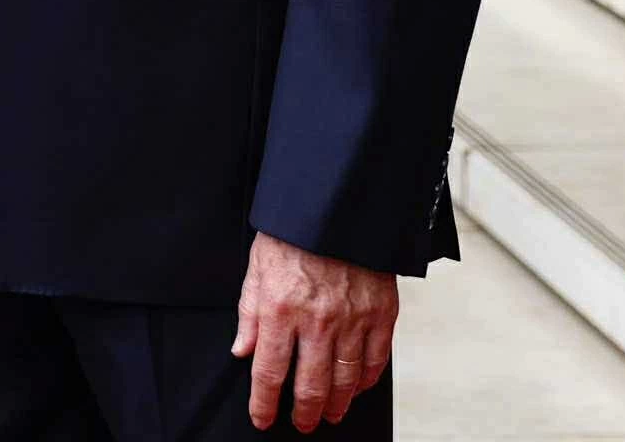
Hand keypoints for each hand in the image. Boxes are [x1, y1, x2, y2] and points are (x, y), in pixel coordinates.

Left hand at [233, 231, 396, 431]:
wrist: (337, 204)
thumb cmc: (292, 233)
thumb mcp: (257, 266)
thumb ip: (249, 312)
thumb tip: (242, 351)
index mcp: (281, 308)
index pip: (269, 371)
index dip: (264, 403)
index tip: (262, 418)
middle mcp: (317, 320)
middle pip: (311, 385)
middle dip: (304, 413)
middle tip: (301, 424)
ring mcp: (353, 319)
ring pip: (345, 380)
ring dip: (336, 404)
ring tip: (329, 414)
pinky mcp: (382, 313)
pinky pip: (376, 360)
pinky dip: (365, 380)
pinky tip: (356, 388)